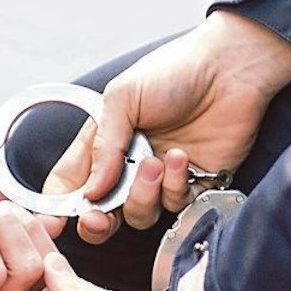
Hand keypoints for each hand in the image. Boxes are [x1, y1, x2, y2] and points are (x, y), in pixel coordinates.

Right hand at [61, 11, 290, 242]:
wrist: (231, 67)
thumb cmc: (174, 71)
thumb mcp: (123, 98)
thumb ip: (103, 148)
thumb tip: (91, 193)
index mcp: (104, 144)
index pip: (71, 186)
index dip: (61, 208)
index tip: (58, 220)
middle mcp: (128, 166)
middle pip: (103, 214)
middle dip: (97, 223)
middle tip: (99, 218)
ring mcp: (161, 179)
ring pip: (140, 215)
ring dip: (143, 194)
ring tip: (155, 161)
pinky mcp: (195, 185)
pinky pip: (176, 207)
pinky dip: (175, 186)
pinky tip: (182, 157)